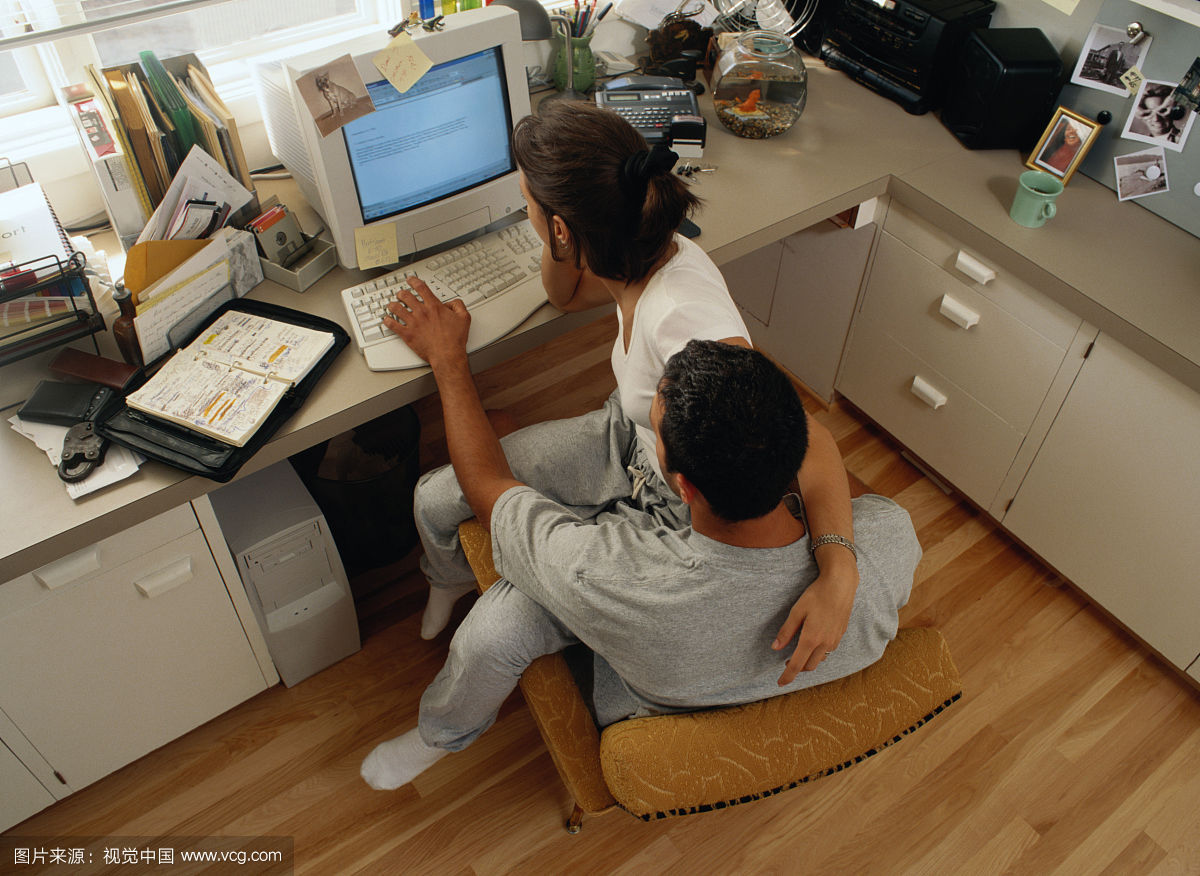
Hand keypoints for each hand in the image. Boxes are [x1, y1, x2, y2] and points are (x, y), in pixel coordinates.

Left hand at [381, 278, 470, 368]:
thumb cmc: (454, 340)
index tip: (410, 280)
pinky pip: (393, 325)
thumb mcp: (464, 318)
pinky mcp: (407, 335)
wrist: (447, 355)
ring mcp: (413, 323)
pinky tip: (387, 320)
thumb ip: (458, 306)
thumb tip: (452, 302)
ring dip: (392, 305)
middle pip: (406, 296)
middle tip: (400, 294)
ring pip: (396, 308)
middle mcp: (422, 312)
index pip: (421, 288)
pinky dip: (388, 321)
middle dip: (401, 293)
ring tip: (391, 305)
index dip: (414, 281)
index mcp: (434, 307)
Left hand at [771, 560, 857, 684]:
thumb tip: (775, 647)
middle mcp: (824, 643)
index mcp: (811, 638)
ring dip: (809, 661)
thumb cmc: (816, 596)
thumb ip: (786, 631)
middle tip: (786, 663)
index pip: (796, 664)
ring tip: (799, 652)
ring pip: (820, 659)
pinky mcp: (840, 635)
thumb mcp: (797, 611)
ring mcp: (834, 640)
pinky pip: (828, 650)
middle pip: (809, 666)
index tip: (780, 683)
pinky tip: (813, 642)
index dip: (787, 676)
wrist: (840, 586)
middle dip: (797, 668)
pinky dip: (818, 652)